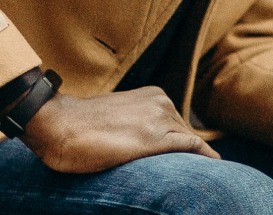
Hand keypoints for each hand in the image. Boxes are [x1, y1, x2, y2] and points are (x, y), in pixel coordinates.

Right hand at [20, 85, 220, 172]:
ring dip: (195, 158)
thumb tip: (139, 138)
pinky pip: (190, 147)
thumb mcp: (116, 115)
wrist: (57, 125)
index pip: (178, 124)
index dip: (185, 143)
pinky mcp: (153, 140)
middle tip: (199, 172)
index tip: (193, 158)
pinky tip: (214, 164)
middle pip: (186, 133)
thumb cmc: (79, 125)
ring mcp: (158, 120)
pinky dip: (203, 156)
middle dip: (191, 152)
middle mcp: (160, 103)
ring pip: (190, 142)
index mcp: (153, 96)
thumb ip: (136, 122)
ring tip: (203, 175)